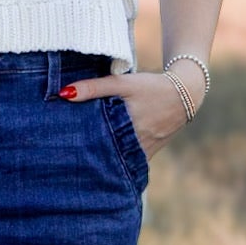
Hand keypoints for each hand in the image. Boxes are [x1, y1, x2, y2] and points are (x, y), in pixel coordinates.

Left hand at [57, 68, 197, 158]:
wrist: (185, 95)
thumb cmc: (151, 87)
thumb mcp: (123, 83)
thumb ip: (94, 88)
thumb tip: (64, 93)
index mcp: (126, 127)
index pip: (94, 143)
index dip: (77, 148)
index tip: (60, 151)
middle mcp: (135, 145)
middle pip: (103, 155)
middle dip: (84, 157)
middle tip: (63, 159)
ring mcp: (143, 152)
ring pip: (116, 161)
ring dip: (100, 160)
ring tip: (77, 160)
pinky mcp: (148, 154)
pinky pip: (128, 161)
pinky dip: (116, 159)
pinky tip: (101, 158)